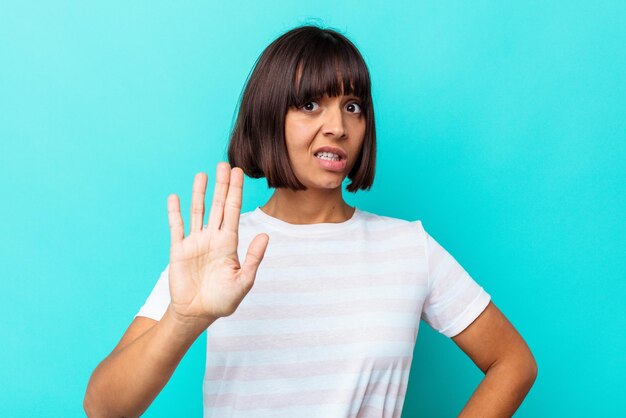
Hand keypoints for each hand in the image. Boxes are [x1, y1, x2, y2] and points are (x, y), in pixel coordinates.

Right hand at [166, 162, 268, 323]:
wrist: (197, 314)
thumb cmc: (223, 300)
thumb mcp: (244, 282)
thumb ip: (253, 259)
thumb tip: (264, 236)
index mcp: (229, 243)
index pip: (233, 212)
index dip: (235, 192)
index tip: (238, 173)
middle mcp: (213, 238)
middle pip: (217, 206)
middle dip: (221, 186)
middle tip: (224, 164)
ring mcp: (195, 242)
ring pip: (198, 211)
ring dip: (200, 193)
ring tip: (202, 174)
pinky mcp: (179, 249)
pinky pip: (177, 227)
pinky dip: (175, 212)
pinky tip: (175, 197)